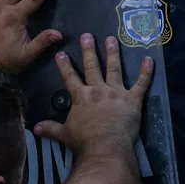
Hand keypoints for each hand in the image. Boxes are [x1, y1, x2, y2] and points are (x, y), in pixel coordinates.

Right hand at [33, 34, 153, 156]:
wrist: (105, 147)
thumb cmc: (84, 141)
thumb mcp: (64, 134)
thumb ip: (51, 128)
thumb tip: (34, 129)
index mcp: (81, 97)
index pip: (70, 78)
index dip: (65, 65)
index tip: (61, 53)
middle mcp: (98, 90)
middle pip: (92, 67)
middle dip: (89, 50)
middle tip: (87, 36)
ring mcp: (116, 93)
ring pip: (114, 69)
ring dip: (113, 53)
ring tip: (111, 39)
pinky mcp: (132, 100)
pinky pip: (141, 84)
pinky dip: (146, 72)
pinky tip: (149, 59)